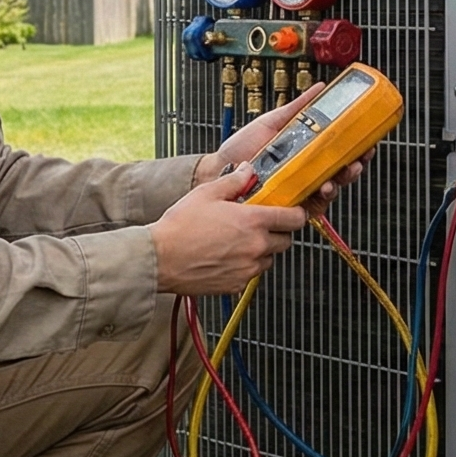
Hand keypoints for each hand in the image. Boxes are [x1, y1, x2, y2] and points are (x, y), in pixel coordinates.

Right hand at [152, 161, 307, 294]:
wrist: (159, 259)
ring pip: (269, 259)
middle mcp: (255, 246)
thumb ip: (233, 181)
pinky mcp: (236, 285)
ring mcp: (247, 268)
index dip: (296, 214)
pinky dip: (244, 266)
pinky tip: (226, 256)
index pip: (294, 219)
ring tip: (238, 242)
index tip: (292, 212)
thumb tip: (247, 171)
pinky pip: (250, 274)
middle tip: (260, 226)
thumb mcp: (206, 194)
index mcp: (253, 221)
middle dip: (277, 232)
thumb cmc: (179, 227)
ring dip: (261, 250)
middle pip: (285, 241)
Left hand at [192, 81, 369, 222]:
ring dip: (344, 180)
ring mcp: (300, 188)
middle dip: (356, 164)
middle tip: (360, 157)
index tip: (367, 139)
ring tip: (342, 171)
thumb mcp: (273, 121)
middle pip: (341, 170)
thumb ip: (298, 107)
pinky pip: (314, 206)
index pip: (338, 150)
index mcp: (306, 151)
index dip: (356, 146)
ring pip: (333, 188)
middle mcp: (306, 171)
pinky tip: (325, 187)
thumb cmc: (243, 148)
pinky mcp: (292, 205)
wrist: (222, 168)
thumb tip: (319, 88)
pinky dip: (324, 197)